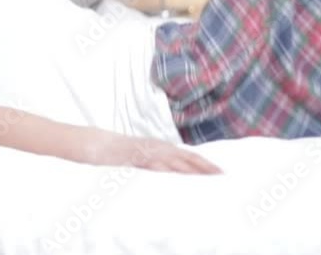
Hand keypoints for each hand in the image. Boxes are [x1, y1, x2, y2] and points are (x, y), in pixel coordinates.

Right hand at [88, 135, 221, 174]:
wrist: (99, 144)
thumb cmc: (122, 153)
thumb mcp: (146, 158)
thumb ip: (161, 164)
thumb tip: (176, 173)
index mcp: (162, 148)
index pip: (188, 155)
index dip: (204, 163)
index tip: (220, 171)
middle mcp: (158, 147)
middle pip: (186, 156)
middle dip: (204, 166)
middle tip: (221, 174)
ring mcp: (148, 151)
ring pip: (173, 159)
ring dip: (190, 167)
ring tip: (205, 176)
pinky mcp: (136, 155)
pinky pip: (153, 162)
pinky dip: (165, 167)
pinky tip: (175, 173)